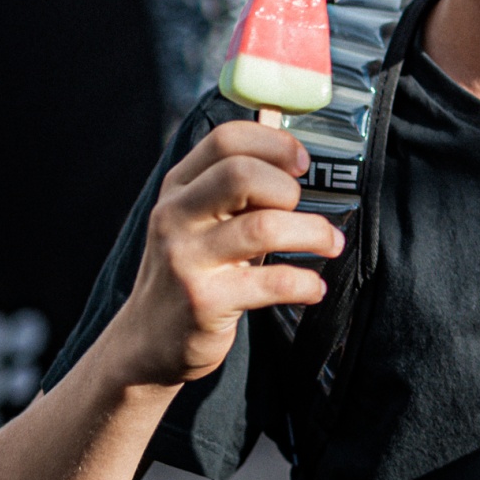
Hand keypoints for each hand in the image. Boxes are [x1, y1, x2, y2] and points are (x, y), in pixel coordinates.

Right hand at [113, 122, 345, 385]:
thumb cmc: (194, 269)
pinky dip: (305, 283)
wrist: (149, 340)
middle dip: (288, 189)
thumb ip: (237, 188)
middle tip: (303, 212)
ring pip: (264, 227)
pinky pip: (273, 282)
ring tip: (330, 244)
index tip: (302, 163)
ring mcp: (187, 259)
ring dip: (313, 233)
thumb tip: (295, 155)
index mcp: (179, 187)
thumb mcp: (202, 219)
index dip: (274, 143)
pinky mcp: (205, 301)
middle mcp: (176, 216)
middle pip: (242, 174)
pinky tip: (313, 288)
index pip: (226, 139)